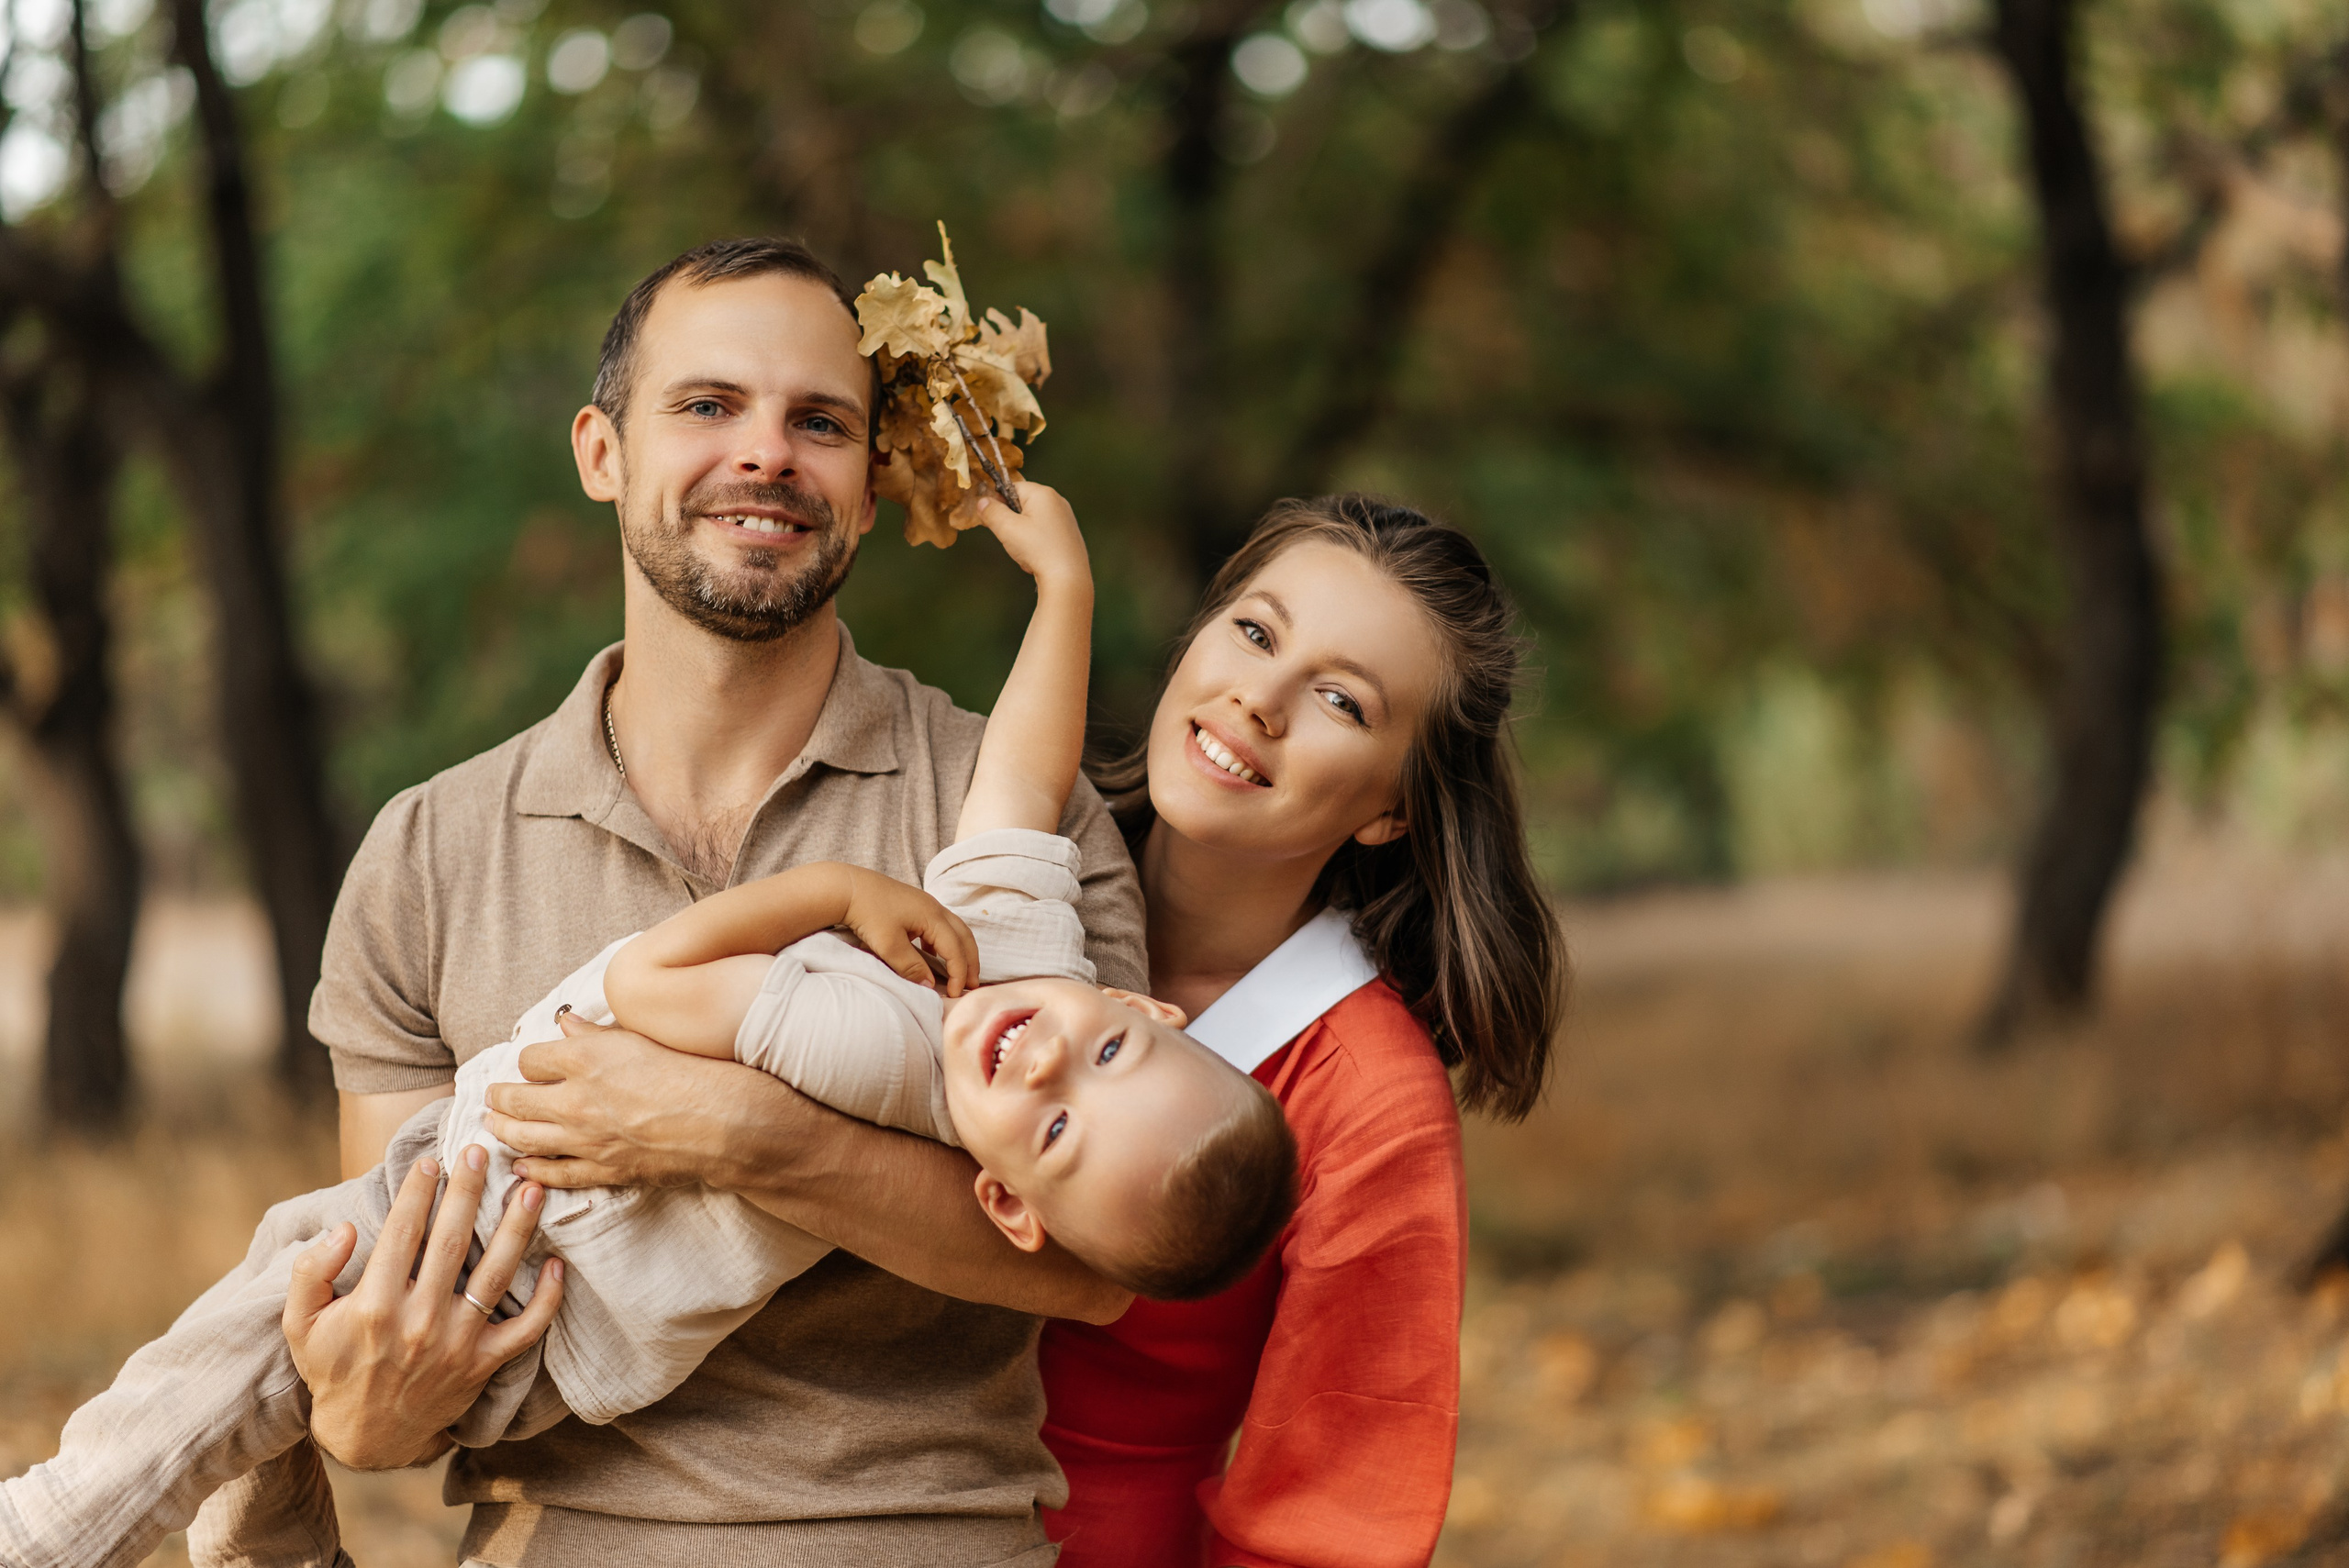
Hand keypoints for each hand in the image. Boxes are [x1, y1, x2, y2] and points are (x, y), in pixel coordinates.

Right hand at [285, 1145, 563, 1469]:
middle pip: (452, 1243)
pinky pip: (526, 1329)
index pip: (402, 1233)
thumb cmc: (333, 1367)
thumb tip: (342, 1229)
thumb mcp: (300, 1324)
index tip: (431, 1160)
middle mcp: (420, 1322)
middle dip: (468, 1192)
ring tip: (532, 1188)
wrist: (366, 1435)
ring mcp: (457, 1343)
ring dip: (517, 1228)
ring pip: (496, 1275)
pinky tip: (558, 1263)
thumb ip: (310, 1272)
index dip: (418, 1192)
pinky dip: (548, 1299)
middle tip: (481, 1152)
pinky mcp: (484, 1364)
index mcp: (374, 1305)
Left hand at [488, 1012, 828, 1190]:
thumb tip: (566, 1025)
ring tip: (493, 1127)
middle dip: (499, 1097)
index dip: (528, 1060)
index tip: (531, 1063)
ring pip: (524, 1138)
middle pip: (515, 1099)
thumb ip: (598, 1036)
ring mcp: (584, 1139)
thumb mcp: (642, 1039)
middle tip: (491, 1096)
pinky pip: (554, 1173)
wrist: (723, 1121)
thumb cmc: (692, 1071)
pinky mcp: (601, 1170)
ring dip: (503, 1132)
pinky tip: (522, 1167)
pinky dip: (533, 1171)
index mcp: (585, 1059)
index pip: (531, 1058)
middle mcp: (575, 1099)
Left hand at [835, 863, 977, 994]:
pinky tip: (933, 954)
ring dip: (961, 951)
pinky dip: (945, 942)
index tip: (956, 995)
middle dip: (971, 962)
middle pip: (964, 936)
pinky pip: (941, 925)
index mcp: (933, 917)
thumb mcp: (889, 945)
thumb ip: (911, 967)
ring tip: (960, 971)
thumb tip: (929, 985)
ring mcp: (926, 904)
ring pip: (955, 929)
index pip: (956, 950)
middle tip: (973, 984)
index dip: (959, 974)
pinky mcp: (915, 905)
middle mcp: (935, 908)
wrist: (848, 887)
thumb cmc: (868, 913)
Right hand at [974, 481, 1089, 590]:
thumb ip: (992, 511)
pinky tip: (1037, 557)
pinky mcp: (1069, 534)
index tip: (992, 518)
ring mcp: (1066, 518)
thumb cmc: (1038, 549)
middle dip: (1012, 520)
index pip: (1012, 487)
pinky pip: (1045, 533)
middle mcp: (1058, 501)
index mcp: (1043, 493)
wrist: (1067, 578)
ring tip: (1026, 550)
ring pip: (1033, 520)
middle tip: (1010, 537)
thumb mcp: (1007, 528)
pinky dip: (1037, 543)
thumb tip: (983, 501)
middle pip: (1023, 504)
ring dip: (1023, 534)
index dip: (998, 501)